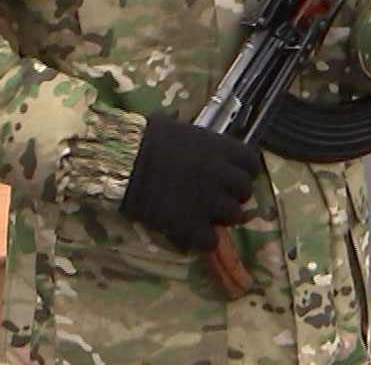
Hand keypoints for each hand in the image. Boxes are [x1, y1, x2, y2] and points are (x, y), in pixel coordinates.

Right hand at [119, 116, 257, 251]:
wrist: (121, 162)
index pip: (250, 161)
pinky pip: (210, 241)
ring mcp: (208, 202)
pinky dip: (201, 239)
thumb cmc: (143, 138)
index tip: (230, 173)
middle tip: (214, 196)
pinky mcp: (191, 225)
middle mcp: (221, 175)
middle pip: (244, 191)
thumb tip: (194, 143)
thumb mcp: (175, 129)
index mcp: (219, 148)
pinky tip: (188, 232)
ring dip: (220, 217)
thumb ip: (195, 141)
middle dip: (232, 194)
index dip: (242, 169)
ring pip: (233, 217)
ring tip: (201, 215)